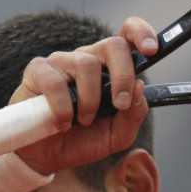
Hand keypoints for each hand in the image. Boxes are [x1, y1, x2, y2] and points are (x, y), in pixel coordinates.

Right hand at [10, 17, 158, 175]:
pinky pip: (56, 82)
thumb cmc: (80, 141)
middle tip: (120, 104)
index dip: (141, 33)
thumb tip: (140, 86)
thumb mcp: (116, 135)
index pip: (127, 36)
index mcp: (109, 69)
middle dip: (123, 75)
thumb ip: (134, 115)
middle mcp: (87, 60)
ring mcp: (62, 62)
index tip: (151, 49)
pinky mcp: (38, 71)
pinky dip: (63, 109)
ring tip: (83, 121)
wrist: (46, 158)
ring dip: (90, 100)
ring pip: (86, 64)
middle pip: (113, 45)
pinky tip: (61, 122)